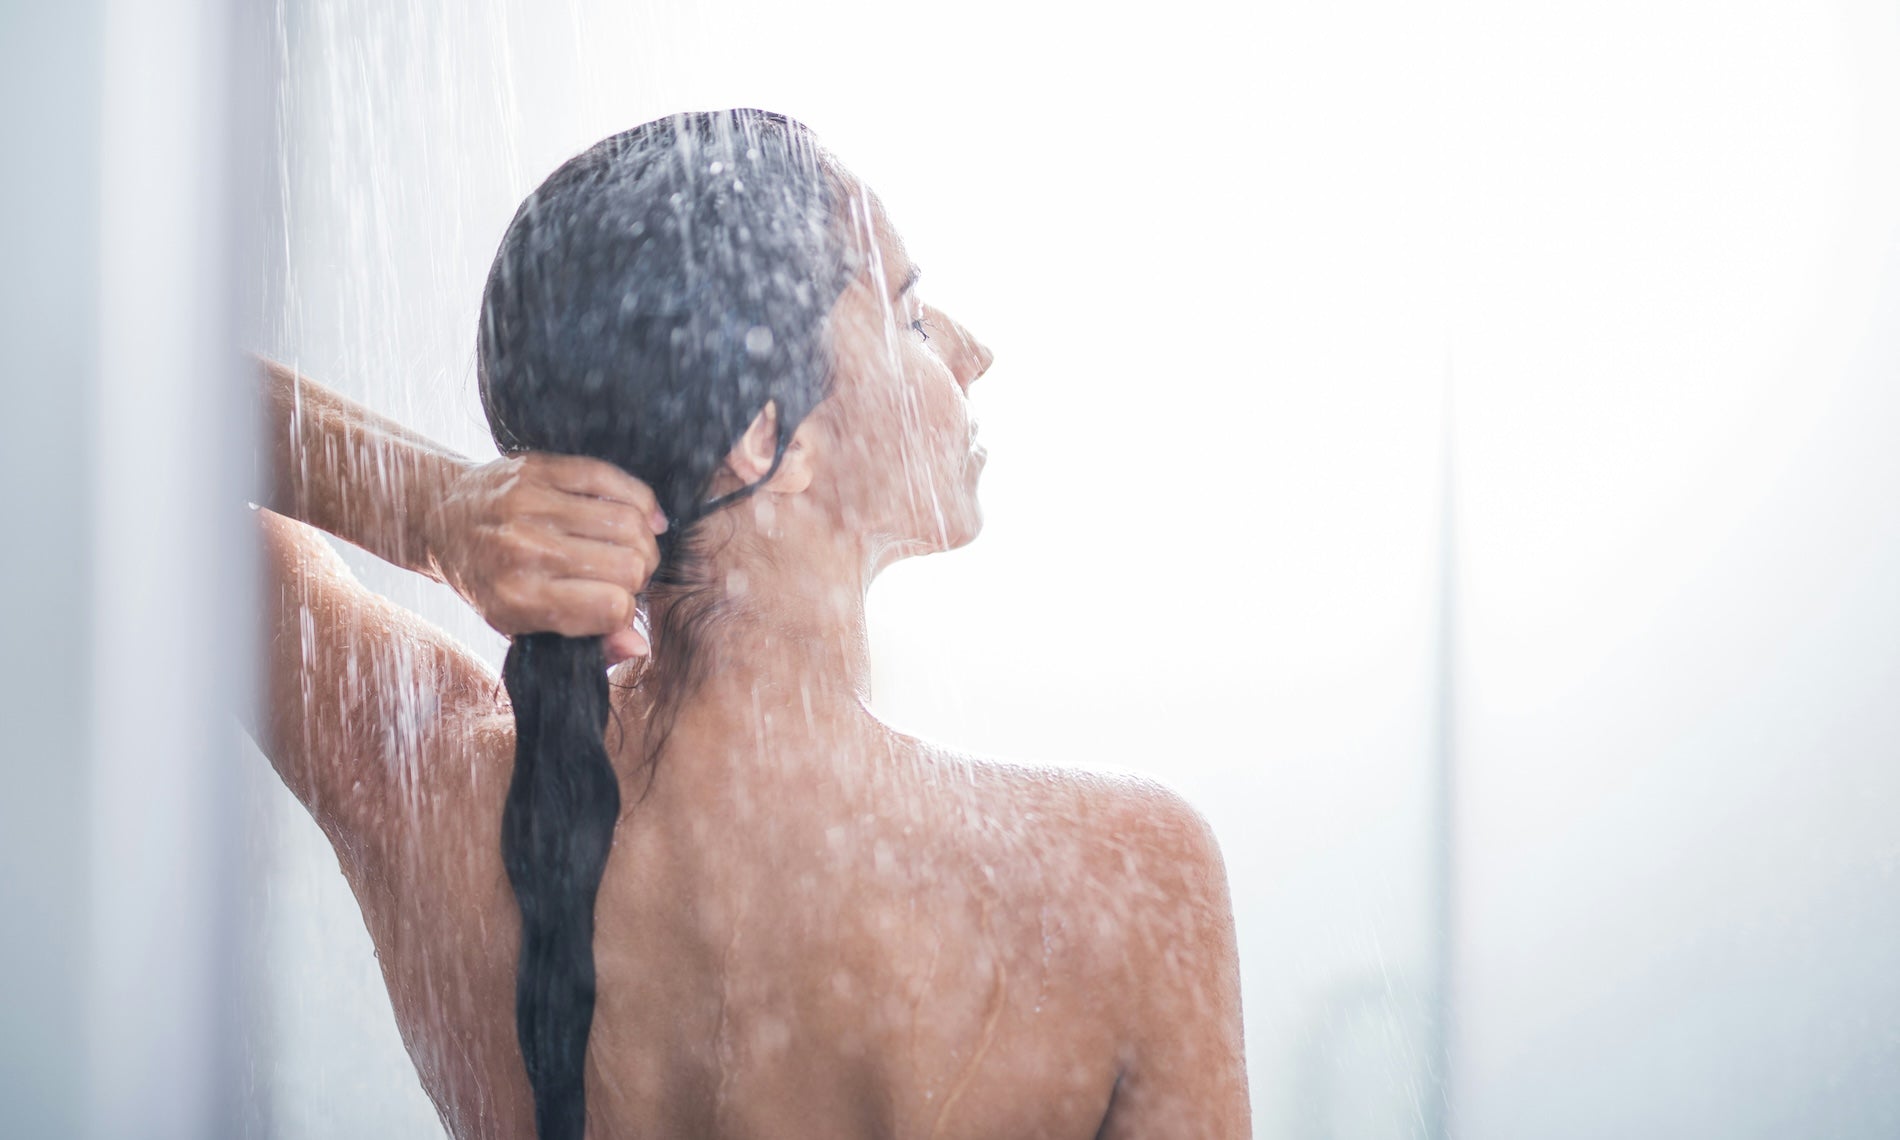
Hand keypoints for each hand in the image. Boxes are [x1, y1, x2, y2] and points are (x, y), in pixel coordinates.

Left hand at [424, 453, 667, 664]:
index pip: (612, 607)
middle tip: (626, 576)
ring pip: (628, 521)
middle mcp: (524, 549)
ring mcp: (531, 503)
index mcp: (519, 598)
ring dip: (643, 538)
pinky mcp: (540, 468)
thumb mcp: (524, 626)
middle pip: (628, 564)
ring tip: (630, 548)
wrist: (441, 517)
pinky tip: (642, 515)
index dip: (625, 611)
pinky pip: (613, 479)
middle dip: (640, 574)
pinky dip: (640, 500)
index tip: (614, 607)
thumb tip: (638, 643)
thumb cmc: (490, 579)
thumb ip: (586, 643)